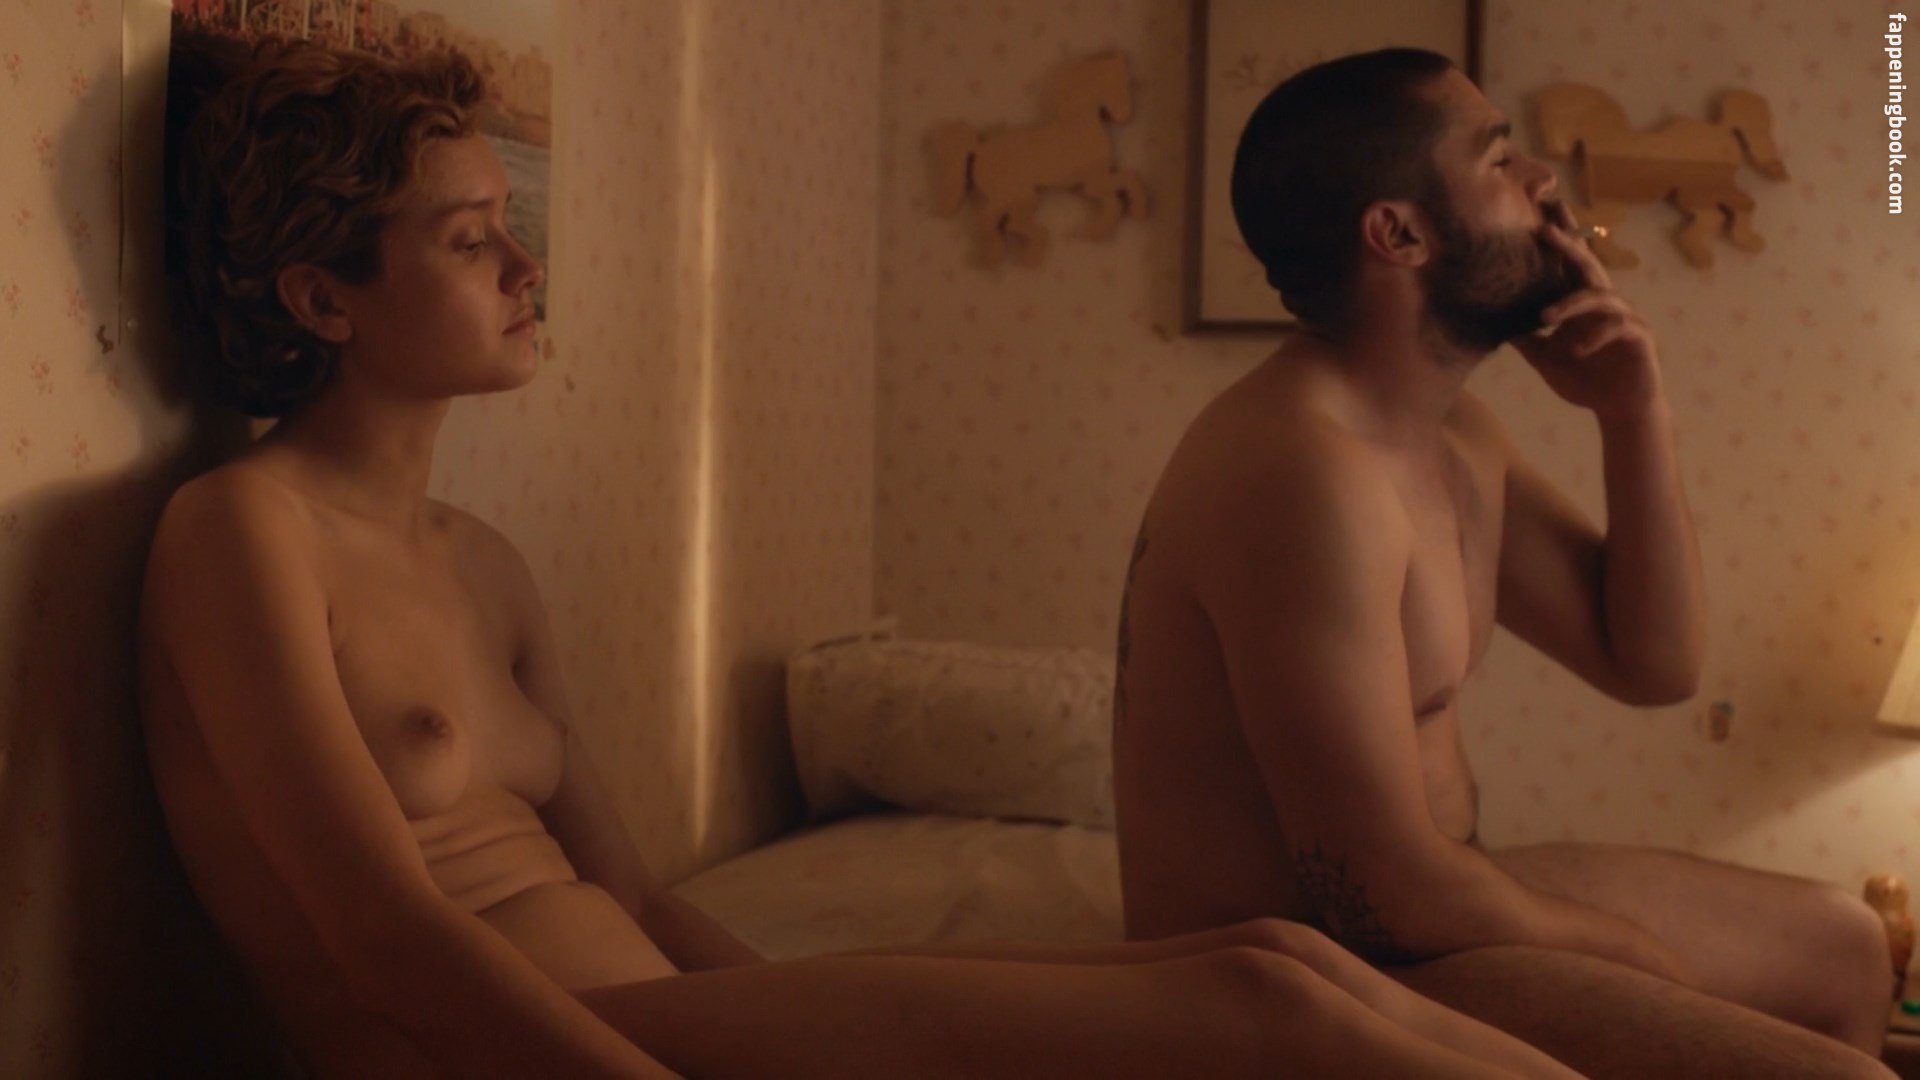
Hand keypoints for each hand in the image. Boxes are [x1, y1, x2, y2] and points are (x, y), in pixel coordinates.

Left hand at [1511, 209, 1664, 424]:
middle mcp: (1604, 303)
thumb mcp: (1547, 359)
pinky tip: (1577, 349)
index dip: (1556, 241)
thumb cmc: (1586, 380)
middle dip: (1568, 244)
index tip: (1537, 215)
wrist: (1620, 410)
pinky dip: (1595, 335)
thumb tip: (1496, 322)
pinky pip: (1618, 326)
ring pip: (1600, 296)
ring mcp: (1624, 317)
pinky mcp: (1639, 336)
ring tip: (1546, 316)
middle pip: (1587, 264)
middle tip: (1544, 227)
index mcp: (1582, 304)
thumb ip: (1527, 339)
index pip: (1567, 266)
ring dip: (1572, 304)